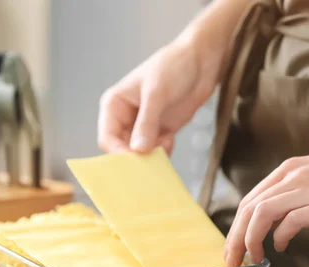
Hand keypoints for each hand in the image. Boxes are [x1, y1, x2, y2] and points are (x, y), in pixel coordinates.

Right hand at [97, 39, 216, 154]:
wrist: (202, 60)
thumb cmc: (174, 66)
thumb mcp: (157, 93)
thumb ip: (147, 123)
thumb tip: (138, 150)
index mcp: (114, 105)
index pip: (107, 138)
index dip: (118, 153)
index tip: (136, 161)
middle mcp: (125, 118)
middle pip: (122, 150)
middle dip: (136, 159)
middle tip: (151, 164)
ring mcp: (143, 126)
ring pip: (139, 154)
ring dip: (151, 157)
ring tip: (165, 145)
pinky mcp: (161, 130)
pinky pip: (156, 151)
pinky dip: (163, 152)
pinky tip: (171, 140)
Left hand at [224, 139, 308, 266]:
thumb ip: (293, 193)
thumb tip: (276, 221)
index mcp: (287, 170)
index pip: (250, 200)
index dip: (237, 225)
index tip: (233, 245)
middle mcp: (291, 177)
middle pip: (249, 209)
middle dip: (235, 236)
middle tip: (232, 258)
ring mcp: (306, 189)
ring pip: (261, 214)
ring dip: (251, 239)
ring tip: (252, 256)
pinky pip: (290, 222)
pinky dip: (280, 237)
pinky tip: (281, 247)